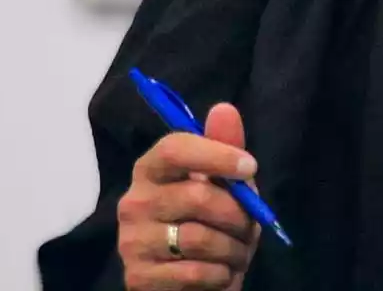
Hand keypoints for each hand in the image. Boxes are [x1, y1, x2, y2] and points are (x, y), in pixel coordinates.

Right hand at [118, 103, 262, 290]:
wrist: (191, 281)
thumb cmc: (211, 222)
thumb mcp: (224, 184)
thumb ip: (224, 147)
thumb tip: (224, 108)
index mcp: (151, 170)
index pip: (174, 149)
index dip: (216, 155)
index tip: (250, 166)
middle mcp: (134, 202)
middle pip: (196, 196)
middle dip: (238, 215)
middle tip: (250, 226)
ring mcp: (131, 242)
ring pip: (199, 238)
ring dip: (233, 249)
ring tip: (238, 252)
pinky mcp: (138, 278)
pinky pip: (194, 273)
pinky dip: (220, 275)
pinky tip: (221, 273)